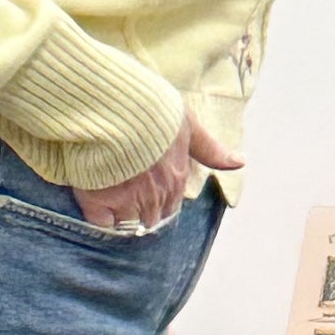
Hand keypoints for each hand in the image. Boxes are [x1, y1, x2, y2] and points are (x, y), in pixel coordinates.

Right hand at [76, 111, 235, 231]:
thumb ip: (210, 148)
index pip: (172, 206)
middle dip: (141, 213)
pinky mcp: (100, 202)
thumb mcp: (187, 124)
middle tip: (124, 198)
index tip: (145, 190)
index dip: (159, 201)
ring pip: (128, 224)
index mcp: (177, 178)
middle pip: (151, 219)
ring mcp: (128, 200)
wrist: (113, 110)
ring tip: (108, 203)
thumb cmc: (151, 111)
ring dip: (121, 217)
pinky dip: (99, 218)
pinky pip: (102, 223)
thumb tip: (239, 162)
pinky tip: (95, 204)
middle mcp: (156, 195)